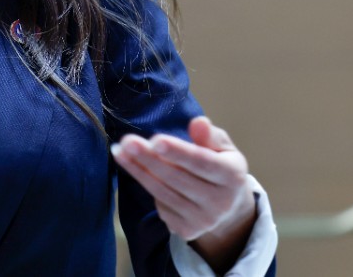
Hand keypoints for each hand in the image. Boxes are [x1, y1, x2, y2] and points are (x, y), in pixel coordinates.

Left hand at [111, 116, 256, 270]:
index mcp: (233, 177)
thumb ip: (210, 136)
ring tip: (120, 151)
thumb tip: (198, 122)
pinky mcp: (187, 230)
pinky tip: (135, 168)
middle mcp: (221, 202)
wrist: (228, 210)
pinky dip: (146, 185)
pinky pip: (160, 205)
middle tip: (127, 142)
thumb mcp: (223, 149)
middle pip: (177, 178)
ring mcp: (203, 220)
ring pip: (163, 192)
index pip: (202, 163)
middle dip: (149, 158)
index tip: (155, 139)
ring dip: (138, 171)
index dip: (178, 152)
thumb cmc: (220, 168)